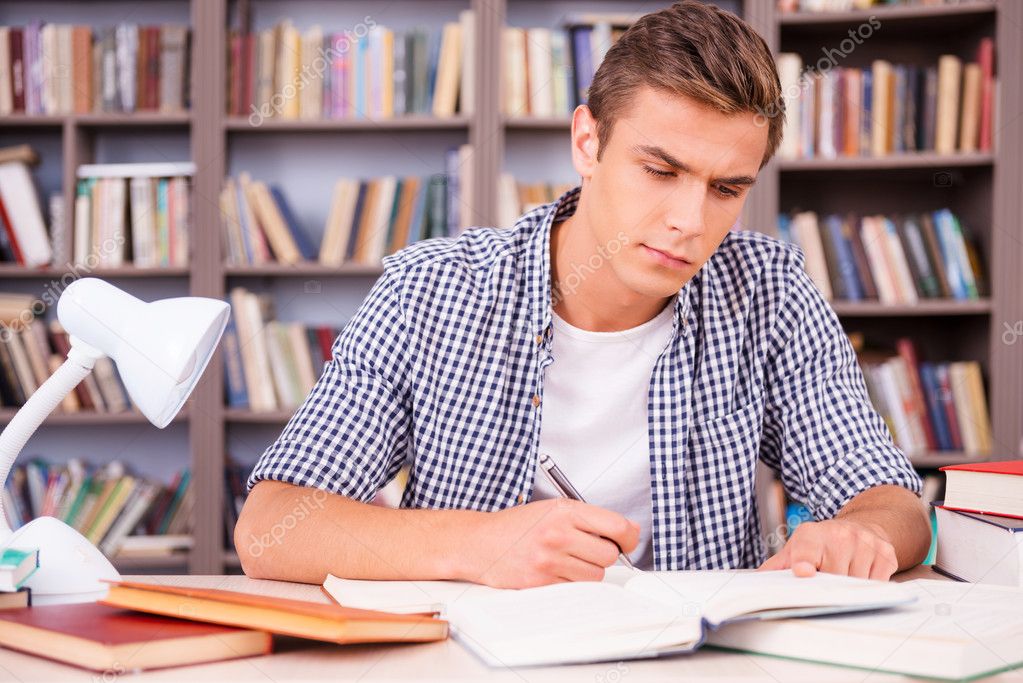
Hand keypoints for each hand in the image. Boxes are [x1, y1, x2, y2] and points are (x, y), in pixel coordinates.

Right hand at [462, 498, 639, 588]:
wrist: (479, 543)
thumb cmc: (517, 527)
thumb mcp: (552, 509)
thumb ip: (589, 518)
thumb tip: (628, 532)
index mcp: (564, 511)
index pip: (617, 526)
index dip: (628, 537)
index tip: (627, 540)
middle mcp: (558, 533)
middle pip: (608, 555)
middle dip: (602, 554)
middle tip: (585, 549)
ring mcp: (549, 560)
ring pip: (594, 575)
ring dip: (586, 571)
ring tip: (565, 559)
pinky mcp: (541, 582)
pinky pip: (574, 588)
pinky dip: (569, 582)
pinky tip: (552, 570)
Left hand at [757, 518, 898, 579]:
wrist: (858, 528)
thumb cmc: (822, 544)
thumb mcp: (796, 549)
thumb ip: (777, 566)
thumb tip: (755, 583)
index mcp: (811, 534)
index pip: (807, 550)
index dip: (805, 561)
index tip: (802, 571)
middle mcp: (840, 534)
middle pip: (834, 575)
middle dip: (829, 586)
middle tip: (827, 584)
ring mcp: (865, 543)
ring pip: (857, 582)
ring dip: (850, 589)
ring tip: (843, 577)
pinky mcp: (885, 553)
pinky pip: (878, 582)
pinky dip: (870, 587)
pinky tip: (861, 575)